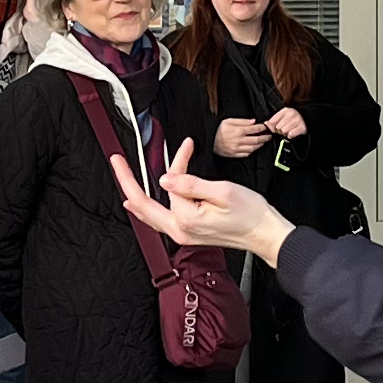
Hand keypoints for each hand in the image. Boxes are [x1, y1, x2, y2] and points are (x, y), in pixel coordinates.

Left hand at [118, 152, 287, 263]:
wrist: (265, 235)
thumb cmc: (251, 215)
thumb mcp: (223, 192)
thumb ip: (191, 184)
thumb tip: (165, 178)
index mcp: (186, 220)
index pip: (169, 185)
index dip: (176, 162)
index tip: (185, 146)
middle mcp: (180, 231)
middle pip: (143, 206)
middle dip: (127, 181)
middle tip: (116, 162)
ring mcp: (184, 235)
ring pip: (150, 214)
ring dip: (137, 194)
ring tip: (123, 177)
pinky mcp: (190, 234)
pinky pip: (161, 219)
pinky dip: (150, 206)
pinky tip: (140, 203)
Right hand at [215, 116, 275, 158]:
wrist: (208, 141)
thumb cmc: (217, 130)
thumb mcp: (228, 121)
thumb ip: (242, 121)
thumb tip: (253, 121)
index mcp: (238, 131)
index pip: (255, 129)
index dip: (262, 128)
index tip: (266, 127)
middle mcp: (239, 140)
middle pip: (256, 139)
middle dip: (265, 137)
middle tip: (269, 135)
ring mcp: (237, 149)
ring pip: (253, 147)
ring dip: (260, 144)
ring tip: (264, 141)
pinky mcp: (235, 154)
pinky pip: (247, 154)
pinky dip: (253, 150)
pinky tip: (255, 147)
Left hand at [266, 106, 308, 139]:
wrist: (307, 119)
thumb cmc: (292, 119)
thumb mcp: (283, 116)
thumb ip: (274, 120)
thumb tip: (265, 124)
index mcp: (285, 111)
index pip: (273, 121)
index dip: (272, 126)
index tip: (274, 128)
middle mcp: (292, 114)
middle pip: (278, 127)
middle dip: (280, 130)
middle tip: (283, 130)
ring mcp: (298, 120)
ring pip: (284, 130)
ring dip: (285, 133)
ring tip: (288, 131)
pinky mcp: (302, 128)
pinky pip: (291, 134)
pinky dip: (290, 136)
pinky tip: (292, 133)